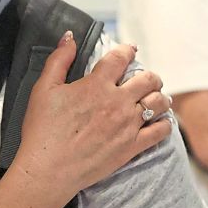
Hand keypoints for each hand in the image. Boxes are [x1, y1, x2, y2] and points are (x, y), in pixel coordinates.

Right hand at [13, 35, 171, 198]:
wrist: (48, 170)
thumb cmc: (42, 131)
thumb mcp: (43, 89)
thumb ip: (59, 59)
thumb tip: (69, 37)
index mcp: (96, 85)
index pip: (121, 58)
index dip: (127, 50)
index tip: (130, 49)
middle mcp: (117, 102)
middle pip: (148, 79)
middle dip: (149, 75)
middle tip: (145, 78)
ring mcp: (128, 125)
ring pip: (159, 102)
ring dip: (159, 96)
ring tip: (155, 97)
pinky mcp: (132, 147)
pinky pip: (161, 131)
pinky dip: (164, 123)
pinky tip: (160, 121)